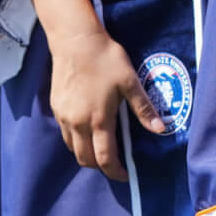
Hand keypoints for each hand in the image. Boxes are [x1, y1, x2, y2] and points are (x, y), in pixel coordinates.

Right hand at [44, 23, 163, 179]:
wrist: (75, 40)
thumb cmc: (106, 59)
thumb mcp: (130, 81)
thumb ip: (143, 108)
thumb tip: (160, 129)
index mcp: (98, 119)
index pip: (104, 158)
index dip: (115, 171)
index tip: (125, 175)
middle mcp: (77, 123)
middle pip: (85, 159)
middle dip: (100, 167)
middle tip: (114, 164)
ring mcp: (64, 116)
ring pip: (72, 148)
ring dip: (86, 154)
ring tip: (100, 148)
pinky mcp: (56, 107)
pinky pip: (65, 133)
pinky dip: (76, 140)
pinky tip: (86, 129)